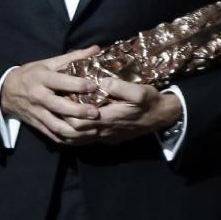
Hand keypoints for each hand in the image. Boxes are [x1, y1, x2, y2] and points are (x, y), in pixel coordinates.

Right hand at [1, 46, 103, 144]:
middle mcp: (38, 97)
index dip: (77, 84)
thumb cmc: (31, 74)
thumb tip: (96, 48)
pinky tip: (84, 138)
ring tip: (94, 129)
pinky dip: (70, 140)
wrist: (7, 92)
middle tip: (96, 113)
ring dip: (77, 130)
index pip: (59, 82)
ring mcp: (38, 114)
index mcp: (41, 78)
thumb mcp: (48, 62)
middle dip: (79, 111)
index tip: (94, 86)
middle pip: (59, 107)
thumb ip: (73, 57)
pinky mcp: (38, 126)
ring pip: (57, 126)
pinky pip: (55, 136)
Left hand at [65, 78, 181, 145]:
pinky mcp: (108, 137)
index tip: (61, 96)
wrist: (163, 116)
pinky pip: (87, 138)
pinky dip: (77, 131)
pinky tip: (73, 119)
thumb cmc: (150, 102)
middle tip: (58, 101)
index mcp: (108, 118)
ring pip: (79, 138)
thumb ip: (121, 87)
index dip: (66, 111)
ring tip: (61, 110)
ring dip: (68, 126)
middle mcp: (104, 131)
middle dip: (63, 119)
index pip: (77, 122)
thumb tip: (101, 81)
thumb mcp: (140, 91)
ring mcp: (106, 136)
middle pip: (73, 132)